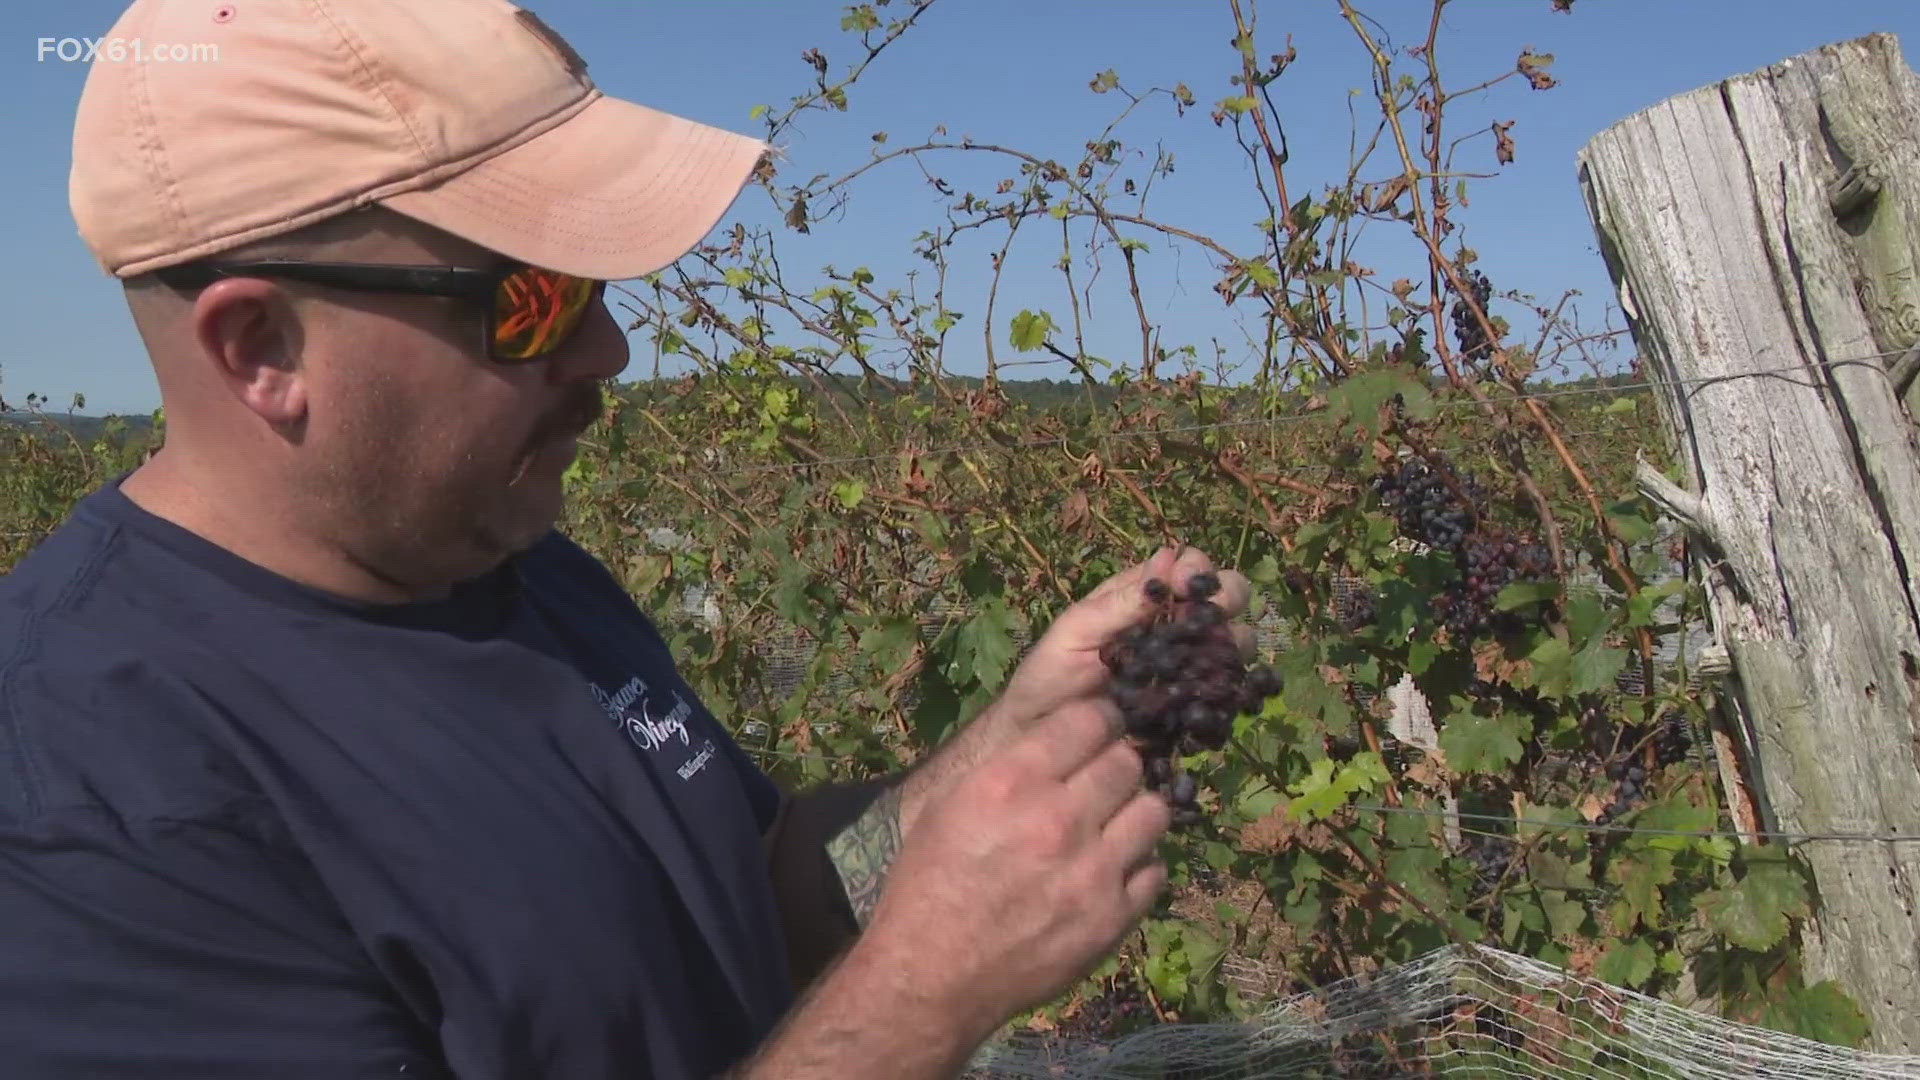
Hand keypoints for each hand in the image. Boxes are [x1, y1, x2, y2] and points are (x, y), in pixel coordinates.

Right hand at [858, 698, 1170, 1042]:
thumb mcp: (951, 804)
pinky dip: (1137, 866)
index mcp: (1012, 782)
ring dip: (1134, 810)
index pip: (1090, 719)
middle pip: (1127, 761)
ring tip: (1112, 824)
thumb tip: (1061, 739)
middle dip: (1115, 763)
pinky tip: (1112, 872)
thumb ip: (1011, 766)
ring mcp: (1093, 871)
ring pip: (1154, 810)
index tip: (1093, 731)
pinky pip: (1155, 870)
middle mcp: (1059, 819)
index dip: (1097, 720)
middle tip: (1101, 780)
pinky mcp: (1113, 918)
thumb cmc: (928, 885)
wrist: (932, 976)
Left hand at [993, 545, 1255, 731]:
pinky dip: (1230, 690)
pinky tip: (1211, 697)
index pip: (1189, 567)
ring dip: (1232, 645)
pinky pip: (1228, 693)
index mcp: (1145, 599)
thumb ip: (1121, 601)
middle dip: (1227, 600)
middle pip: (1227, 598)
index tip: (1186, 584)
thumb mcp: (1076, 631)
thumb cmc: (1049, 678)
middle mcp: (1176, 627)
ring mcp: (1190, 667)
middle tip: (1205, 619)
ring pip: (1237, 643)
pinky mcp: (1196, 708)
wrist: (1043, 745)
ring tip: (1205, 660)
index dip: (1196, 569)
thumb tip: (1169, 557)